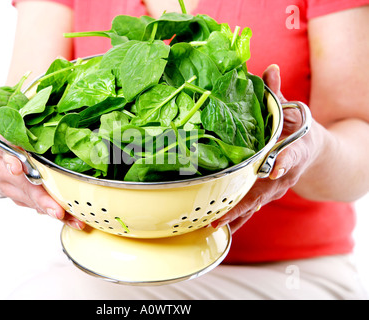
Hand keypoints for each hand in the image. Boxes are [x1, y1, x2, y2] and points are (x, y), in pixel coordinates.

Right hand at [0, 121, 84, 229]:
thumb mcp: (4, 120)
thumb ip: (20, 113)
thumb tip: (43, 94)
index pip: (4, 152)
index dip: (11, 160)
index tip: (17, 168)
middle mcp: (3, 170)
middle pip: (22, 186)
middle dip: (41, 199)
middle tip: (57, 210)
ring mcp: (9, 186)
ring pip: (30, 200)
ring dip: (52, 210)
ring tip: (72, 219)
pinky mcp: (16, 196)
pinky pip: (34, 204)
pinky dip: (50, 211)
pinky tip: (69, 218)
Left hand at [212, 64, 313, 232]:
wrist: (313, 153)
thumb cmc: (298, 130)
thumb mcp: (291, 110)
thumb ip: (276, 92)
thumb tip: (270, 68)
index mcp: (292, 151)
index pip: (289, 156)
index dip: (282, 161)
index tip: (274, 168)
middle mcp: (283, 175)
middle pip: (264, 190)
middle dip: (242, 203)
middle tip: (221, 212)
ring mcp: (274, 189)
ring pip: (254, 206)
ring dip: (234, 216)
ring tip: (213, 224)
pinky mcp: (265, 196)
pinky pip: (249, 210)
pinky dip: (235, 219)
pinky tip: (216, 226)